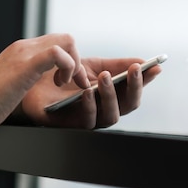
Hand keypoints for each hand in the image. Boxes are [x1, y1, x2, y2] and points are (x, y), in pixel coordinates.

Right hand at [0, 34, 89, 127]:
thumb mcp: (10, 83)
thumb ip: (23, 77)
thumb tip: (32, 85)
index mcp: (20, 51)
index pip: (55, 42)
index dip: (68, 60)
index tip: (67, 81)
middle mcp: (23, 47)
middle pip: (65, 38)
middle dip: (76, 61)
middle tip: (72, 83)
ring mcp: (24, 53)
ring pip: (66, 41)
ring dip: (74, 64)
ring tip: (64, 83)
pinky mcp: (26, 64)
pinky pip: (58, 54)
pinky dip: (68, 68)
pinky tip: (59, 83)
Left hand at [19, 57, 161, 128]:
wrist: (33, 79)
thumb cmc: (63, 74)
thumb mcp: (92, 65)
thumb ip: (117, 65)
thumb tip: (144, 62)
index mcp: (111, 96)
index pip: (133, 92)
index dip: (145, 81)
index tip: (154, 66)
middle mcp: (103, 109)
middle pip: (128, 107)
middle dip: (134, 88)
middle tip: (133, 70)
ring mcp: (88, 119)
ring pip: (110, 116)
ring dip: (111, 96)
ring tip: (106, 78)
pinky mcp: (70, 125)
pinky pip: (86, 122)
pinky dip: (90, 106)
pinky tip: (87, 92)